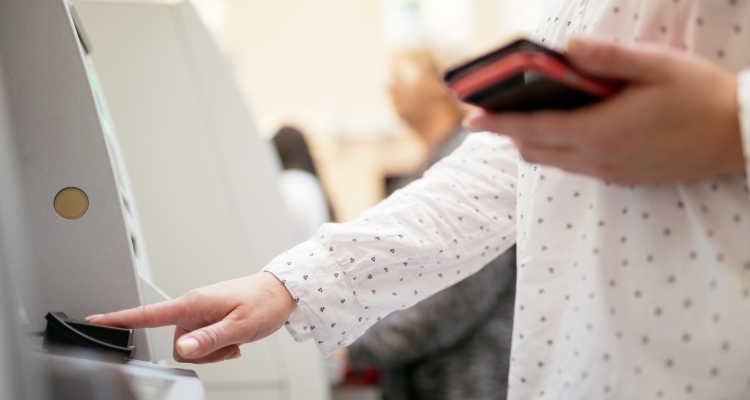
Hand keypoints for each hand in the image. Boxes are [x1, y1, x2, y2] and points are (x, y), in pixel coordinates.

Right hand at [86, 272, 296, 363]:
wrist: (281, 291)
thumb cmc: (264, 303)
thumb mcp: (239, 327)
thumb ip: (209, 340)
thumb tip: (181, 349)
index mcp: (194, 303)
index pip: (149, 313)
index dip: (120, 318)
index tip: (94, 320)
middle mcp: (193, 305)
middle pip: (177, 344)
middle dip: (201, 352)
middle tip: (228, 343)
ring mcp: (201, 311)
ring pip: (191, 345)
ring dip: (213, 349)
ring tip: (235, 338)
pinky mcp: (208, 316)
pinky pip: (203, 340)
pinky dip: (218, 344)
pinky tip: (234, 338)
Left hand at [466, 36, 744, 184]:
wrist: (742, 138)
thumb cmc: (702, 96)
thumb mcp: (657, 66)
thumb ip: (608, 57)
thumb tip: (568, 48)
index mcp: (600, 131)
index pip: (532, 129)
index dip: (497, 123)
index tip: (469, 117)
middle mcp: (599, 158)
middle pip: (535, 150)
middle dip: (510, 133)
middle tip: (496, 111)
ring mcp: (611, 173)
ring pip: (553, 161)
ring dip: (535, 141)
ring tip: (530, 116)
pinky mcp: (623, 179)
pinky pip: (576, 167)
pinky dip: (560, 149)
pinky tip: (572, 127)